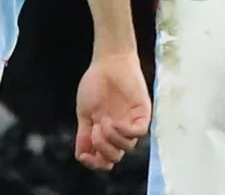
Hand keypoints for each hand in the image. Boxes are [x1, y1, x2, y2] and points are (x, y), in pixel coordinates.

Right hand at [74, 51, 151, 170]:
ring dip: (112, 140)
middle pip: (115, 157)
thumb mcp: (84, 113)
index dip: (94, 163)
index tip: (84, 156)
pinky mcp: (142, 113)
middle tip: (95, 131)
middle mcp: (119, 131)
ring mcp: (131, 122)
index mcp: (105, 133)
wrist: (107, 62)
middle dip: (102, 151)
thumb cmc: (95, 84)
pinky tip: (115, 123)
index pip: (103, 159)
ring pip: (127, 148)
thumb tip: (82, 156)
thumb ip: (84, 135)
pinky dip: (125, 132)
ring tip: (104, 123)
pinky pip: (139, 132)